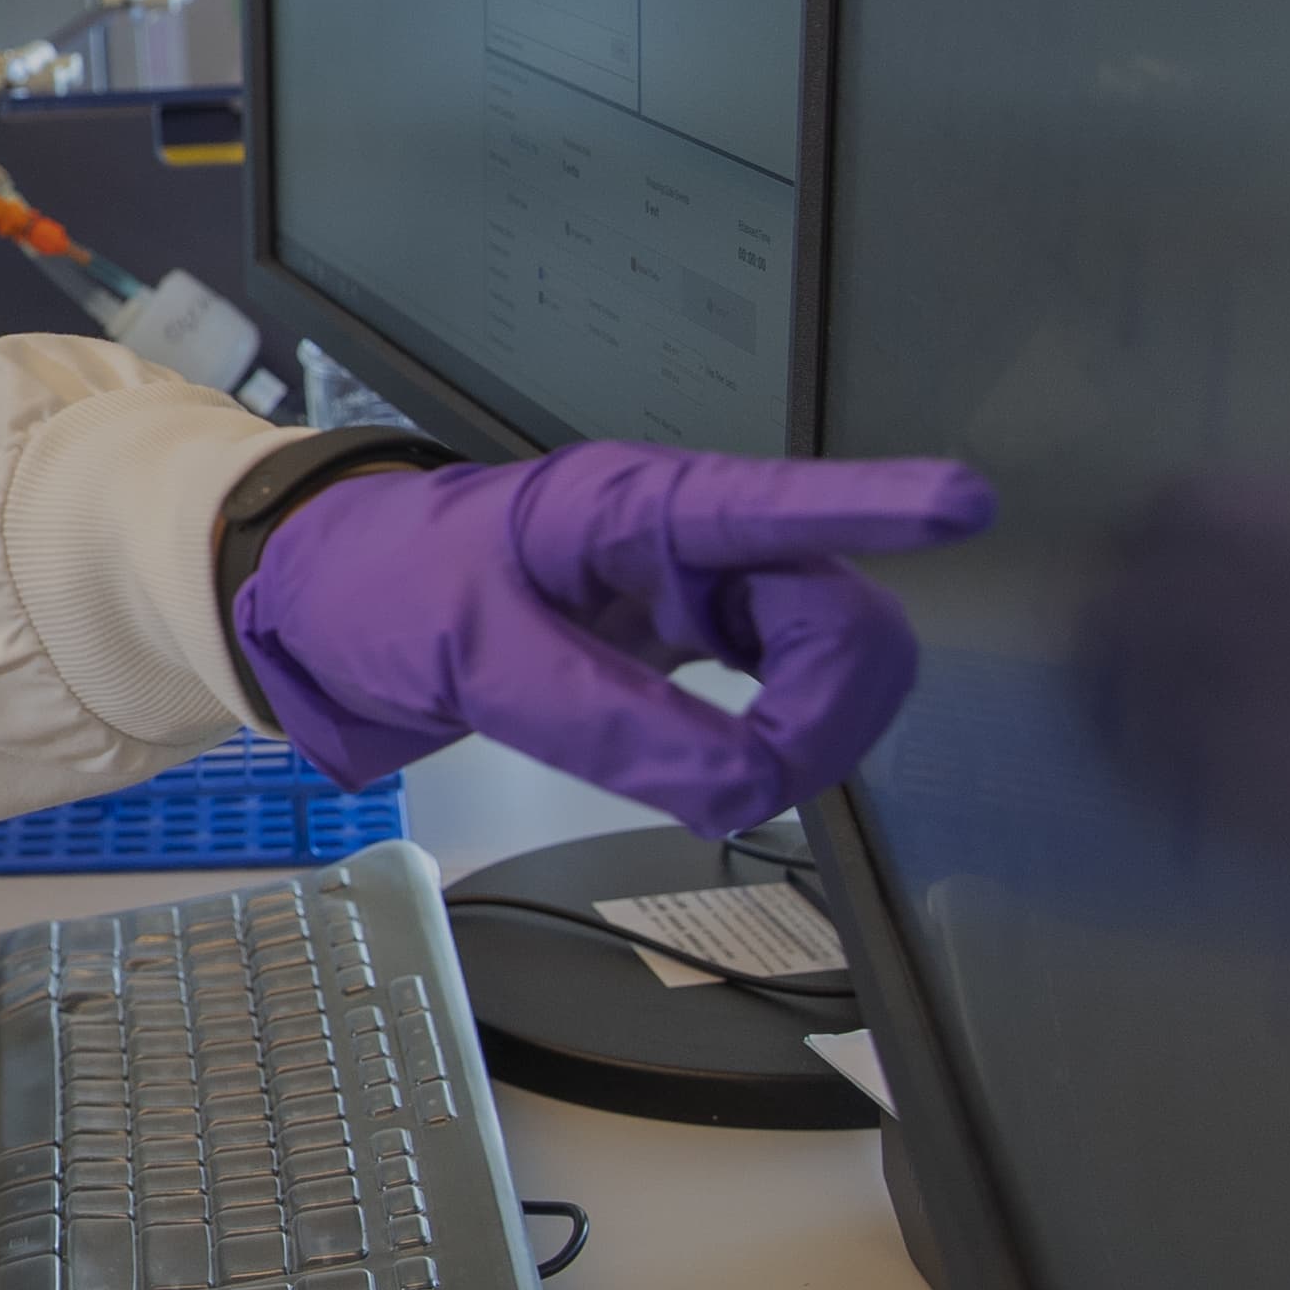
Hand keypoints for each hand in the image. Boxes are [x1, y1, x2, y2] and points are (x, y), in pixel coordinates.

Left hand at [233, 443, 991, 834]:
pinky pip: (779, 695)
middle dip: (833, 701)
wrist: (323, 609)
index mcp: (636, 507)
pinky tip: (735, 776)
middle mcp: (687, 543)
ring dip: (813, 731)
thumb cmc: (384, 584)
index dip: (880, 502)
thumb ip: (602, 719)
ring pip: (825, 659)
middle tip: (761, 780)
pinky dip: (778, 746)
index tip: (966, 502)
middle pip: (836, 609)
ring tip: (731, 785)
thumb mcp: (472, 651)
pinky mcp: (682, 650)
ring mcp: (693, 596)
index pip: (777, 501)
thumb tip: (740, 788)